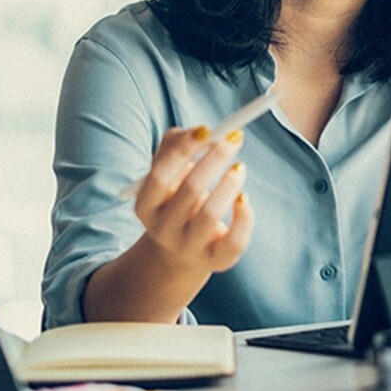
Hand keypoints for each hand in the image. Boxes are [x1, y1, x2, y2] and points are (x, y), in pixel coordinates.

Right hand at [133, 126, 253, 274]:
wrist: (180, 252)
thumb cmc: (177, 198)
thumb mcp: (168, 172)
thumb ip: (175, 145)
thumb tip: (202, 131)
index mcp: (146, 205)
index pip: (160, 176)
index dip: (183, 150)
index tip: (208, 129)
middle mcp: (163, 229)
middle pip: (190, 190)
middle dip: (215, 159)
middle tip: (235, 137)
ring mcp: (189, 247)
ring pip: (211, 214)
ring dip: (230, 184)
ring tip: (240, 167)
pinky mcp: (217, 261)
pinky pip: (235, 240)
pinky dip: (245, 215)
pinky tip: (244, 199)